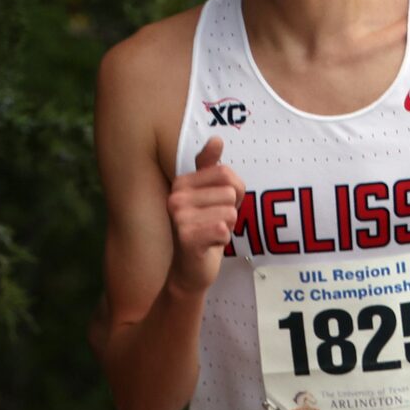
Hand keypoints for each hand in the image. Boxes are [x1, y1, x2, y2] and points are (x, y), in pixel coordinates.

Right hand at [167, 137, 245, 293]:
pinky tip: (210, 244)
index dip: (234, 194)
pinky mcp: (187, 237)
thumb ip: (212, 168)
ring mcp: (179, 216)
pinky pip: (223, 229)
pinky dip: (223, 239)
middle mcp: (176, 196)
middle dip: (231, 211)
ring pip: (230, 212)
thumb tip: (217, 139)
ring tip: (211, 233)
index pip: (227, 174)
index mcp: (182, 182)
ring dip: (228, 227)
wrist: (190, 270)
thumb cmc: (204, 230)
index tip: (218, 207)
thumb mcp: (210, 196)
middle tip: (214, 223)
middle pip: (230, 193)